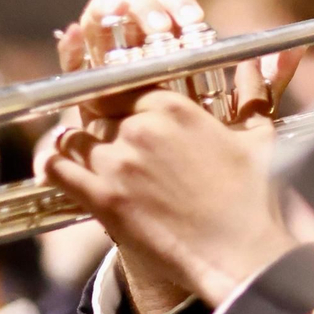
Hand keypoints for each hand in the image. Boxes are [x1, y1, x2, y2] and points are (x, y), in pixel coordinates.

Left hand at [46, 0, 302, 313]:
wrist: (240, 253)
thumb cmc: (253, 197)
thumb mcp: (257, 136)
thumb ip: (252, 92)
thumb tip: (261, 59)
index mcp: (174, 107)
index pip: (125, 85)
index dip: (117, 95)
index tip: (115, 102)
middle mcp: (141, 127)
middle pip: (98, 110)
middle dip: (101, 121)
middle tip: (106, 135)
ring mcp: (118, 163)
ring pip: (75, 137)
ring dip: (78, 144)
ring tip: (84, 154)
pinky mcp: (103, 199)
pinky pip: (58, 170)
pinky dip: (52, 164)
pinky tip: (54, 164)